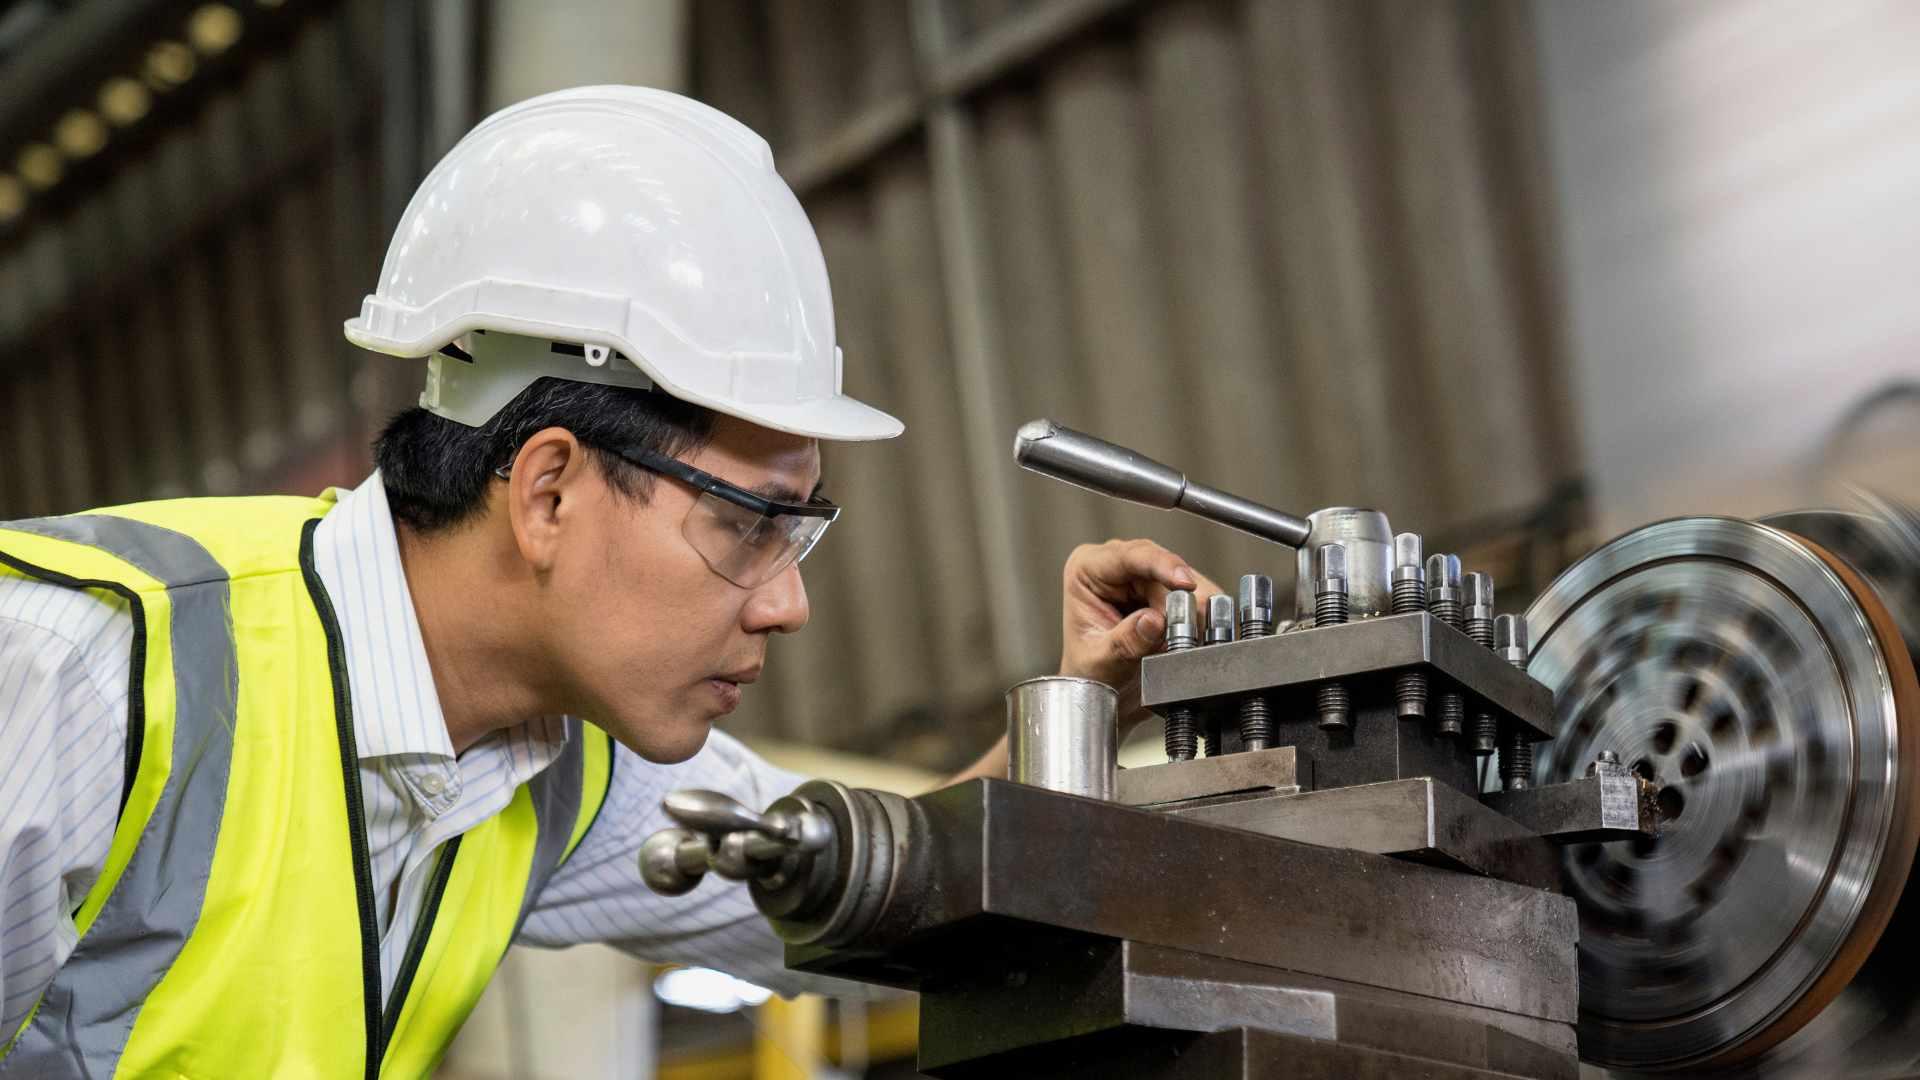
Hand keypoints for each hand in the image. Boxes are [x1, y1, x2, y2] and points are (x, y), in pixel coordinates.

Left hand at [1058, 539, 1223, 733]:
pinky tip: (1189, 638)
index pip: (1129, 556)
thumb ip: (1126, 641)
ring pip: (1183, 583)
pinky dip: (1197, 619)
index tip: (1185, 583)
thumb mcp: (1101, 661)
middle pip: (1162, 570)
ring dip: (1190, 613)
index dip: (1161, 566)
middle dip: (1179, 603)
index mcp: (1087, 570)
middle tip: (1184, 635)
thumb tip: (1154, 621)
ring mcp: (1142, 576)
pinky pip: (1194, 596)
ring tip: (1178, 643)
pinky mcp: (1166, 590)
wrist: (1101, 694)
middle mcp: (1115, 566)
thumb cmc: (1089, 673)